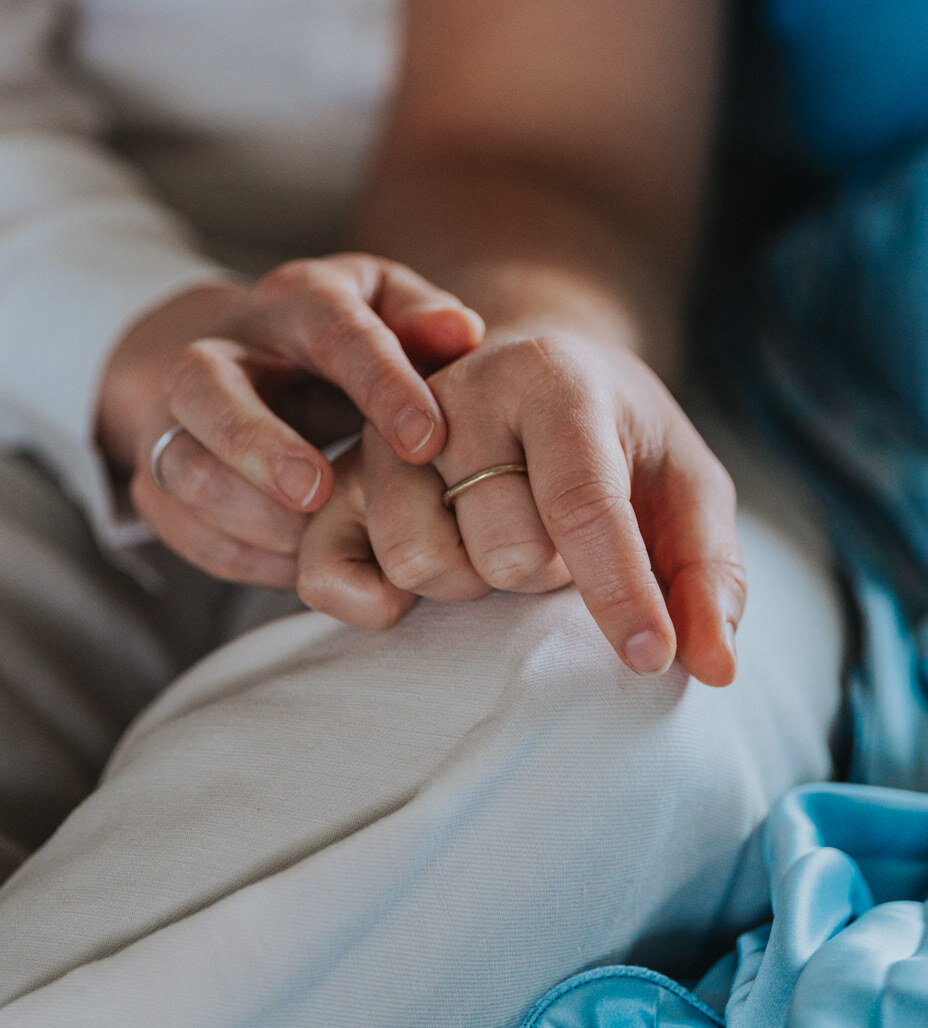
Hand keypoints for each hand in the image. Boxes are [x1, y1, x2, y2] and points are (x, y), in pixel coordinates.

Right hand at [96, 254, 483, 583]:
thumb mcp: (387, 305)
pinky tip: (294, 563)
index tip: (427, 442)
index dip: (380, 385)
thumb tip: (461, 333)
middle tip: (319, 492)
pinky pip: (178, 524)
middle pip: (205, 389)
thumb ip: (423, 318)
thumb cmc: (344, 339)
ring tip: (313, 539)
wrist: (250, 362)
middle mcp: (219, 352)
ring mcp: (176, 418)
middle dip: (257, 444)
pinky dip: (236, 552)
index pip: (332, 332)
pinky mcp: (157, 476)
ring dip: (246, 513)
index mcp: (294, 301)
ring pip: (181, 466)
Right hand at [296, 329, 743, 685]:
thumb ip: (707, 571)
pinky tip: (430, 573)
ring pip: (420, 564)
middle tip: (558, 534)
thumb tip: (713, 667)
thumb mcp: (685, 484)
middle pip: (504, 550)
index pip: (581, 501)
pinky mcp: (340, 479)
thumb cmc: (617, 439)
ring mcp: (387, 435)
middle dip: (548, 573)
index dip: (619, 591)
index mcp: (552, 378)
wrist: (531, 374)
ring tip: (497, 538)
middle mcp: (456, 394)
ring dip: (474, 584)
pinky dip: (375, 603)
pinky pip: (327, 573)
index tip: (652, 659)